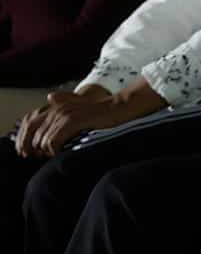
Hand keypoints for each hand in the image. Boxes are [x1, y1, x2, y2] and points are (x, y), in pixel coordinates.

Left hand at [20, 88, 150, 157]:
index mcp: (55, 106)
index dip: (27, 141)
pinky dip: (55, 150)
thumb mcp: (78, 109)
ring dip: (47, 151)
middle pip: (33, 134)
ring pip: (42, 140)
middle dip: (36, 149)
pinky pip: (53, 140)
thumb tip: (49, 97)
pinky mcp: (72, 121)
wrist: (120, 108)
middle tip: (46, 156)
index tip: (36, 152)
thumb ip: (64, 102)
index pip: (29, 125)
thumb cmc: (101, 112)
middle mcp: (56, 108)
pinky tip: (63, 152)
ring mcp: (64, 114)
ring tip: (57, 154)